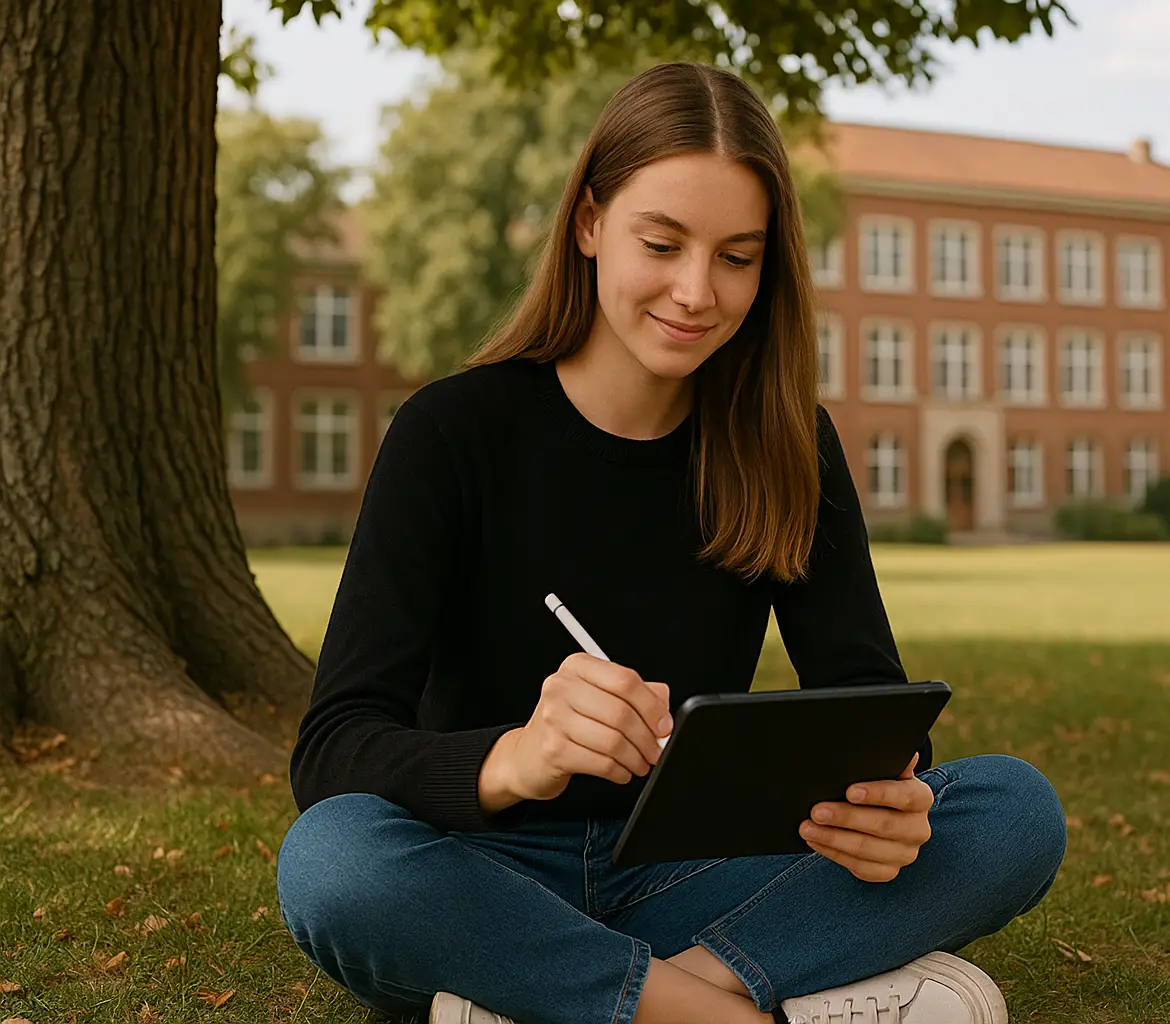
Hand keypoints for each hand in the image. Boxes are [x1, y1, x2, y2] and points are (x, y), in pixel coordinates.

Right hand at [504, 653, 671, 801]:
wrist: (527, 755)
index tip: (664, 724)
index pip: (625, 680)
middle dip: (647, 737)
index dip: (652, 706)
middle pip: (621, 712)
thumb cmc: (568, 723)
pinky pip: (601, 763)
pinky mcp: (553, 750)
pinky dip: (620, 772)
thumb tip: (663, 704)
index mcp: (577, 667)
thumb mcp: (599, 698)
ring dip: (636, 758)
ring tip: (639, 763)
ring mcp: (554, 718)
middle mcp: (561, 687)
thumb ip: (634, 695)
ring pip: (613, 741)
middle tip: (656, 749)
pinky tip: (621, 771)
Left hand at [798, 753, 932, 882]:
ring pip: (866, 849)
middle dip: (845, 817)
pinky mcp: (888, 871)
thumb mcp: (887, 773)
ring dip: (833, 838)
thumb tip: (906, 754)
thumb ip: (890, 763)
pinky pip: (859, 866)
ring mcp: (904, 854)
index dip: (877, 794)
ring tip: (807, 828)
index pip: (905, 797)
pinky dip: (833, 853)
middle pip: (882, 825)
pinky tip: (816, 841)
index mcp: (921, 799)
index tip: (849, 791)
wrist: (885, 817)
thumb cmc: (880, 789)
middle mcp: (918, 829)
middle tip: (817, 811)